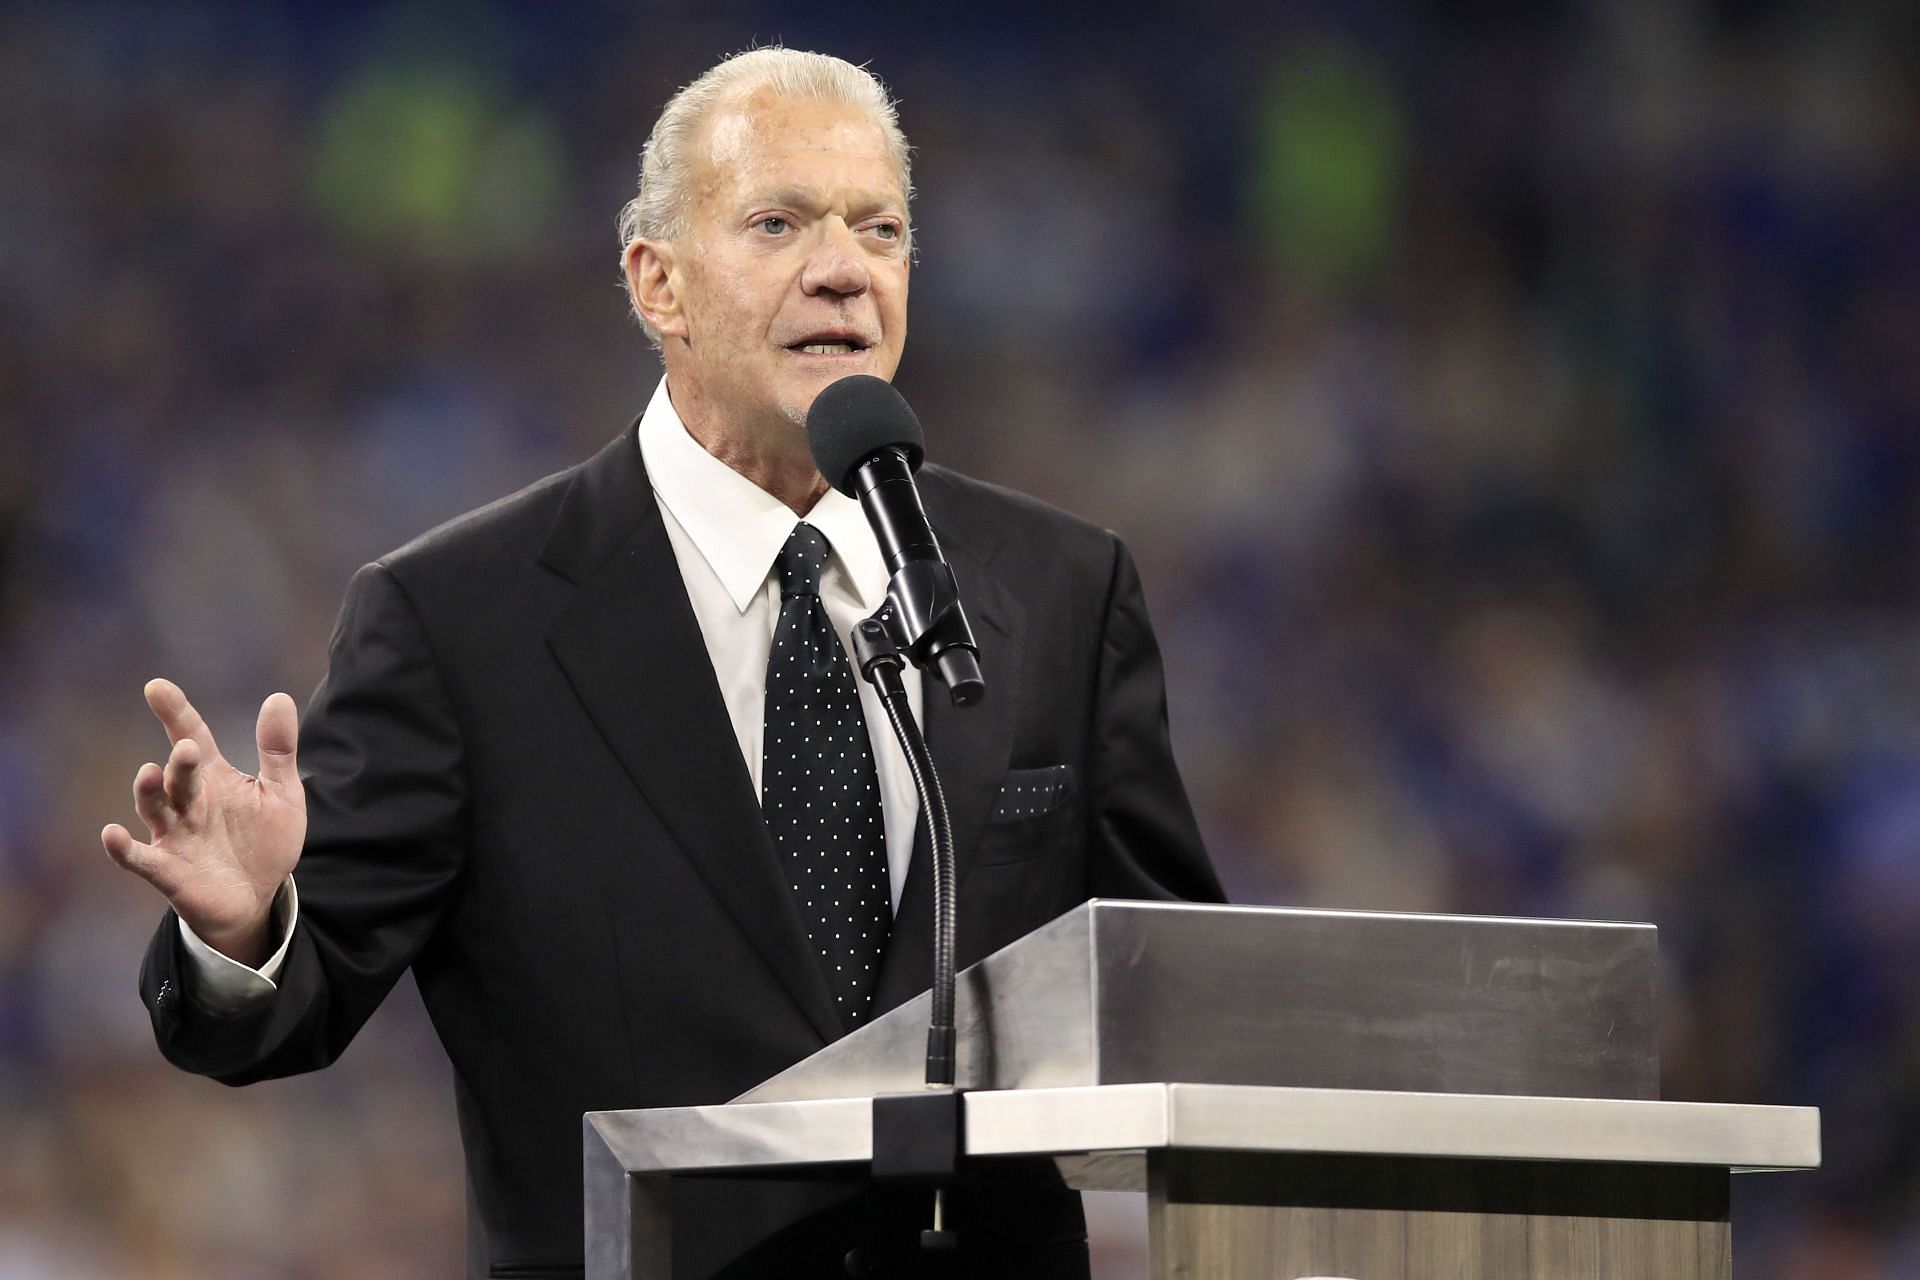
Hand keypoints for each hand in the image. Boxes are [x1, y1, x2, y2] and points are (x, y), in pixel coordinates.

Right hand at [102, 679, 306, 967]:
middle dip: (180, 761)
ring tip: (150, 773)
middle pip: (178, 774)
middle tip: (187, 746)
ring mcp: (175, 834)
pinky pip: (139, 858)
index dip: (175, 712)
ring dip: (150, 792)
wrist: (258, 898)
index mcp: (213, 778)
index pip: (191, 736)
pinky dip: (123, 848)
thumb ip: (278, 750)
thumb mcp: (282, 794)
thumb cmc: (264, 842)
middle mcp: (188, 802)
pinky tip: (112, 834)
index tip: (156, 687)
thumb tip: (279, 697)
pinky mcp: (168, 870)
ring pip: (155, 808)